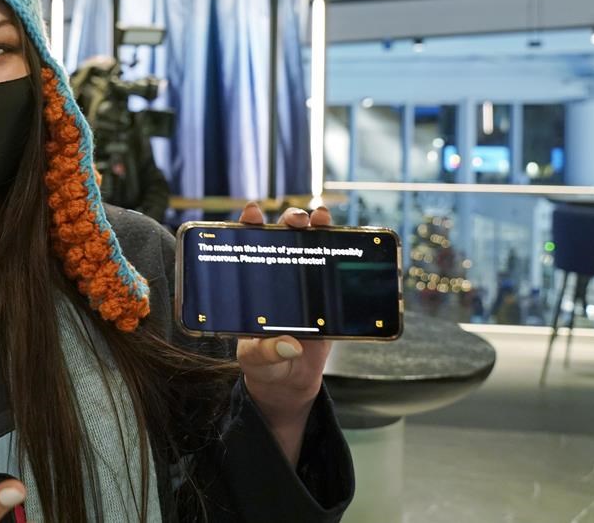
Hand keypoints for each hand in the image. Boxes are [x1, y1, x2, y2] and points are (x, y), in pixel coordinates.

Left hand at [235, 202, 333, 463]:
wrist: (289, 381)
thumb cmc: (264, 365)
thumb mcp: (257, 360)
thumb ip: (266, 352)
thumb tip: (290, 344)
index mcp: (251, 285)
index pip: (246, 246)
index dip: (248, 225)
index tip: (253, 213)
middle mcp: (276, 278)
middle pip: (282, 238)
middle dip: (289, 221)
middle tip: (296, 220)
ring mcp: (302, 284)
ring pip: (309, 245)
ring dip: (316, 226)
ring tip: (320, 216)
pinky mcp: (324, 296)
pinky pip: (332, 269)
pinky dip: (340, 251)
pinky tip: (347, 239)